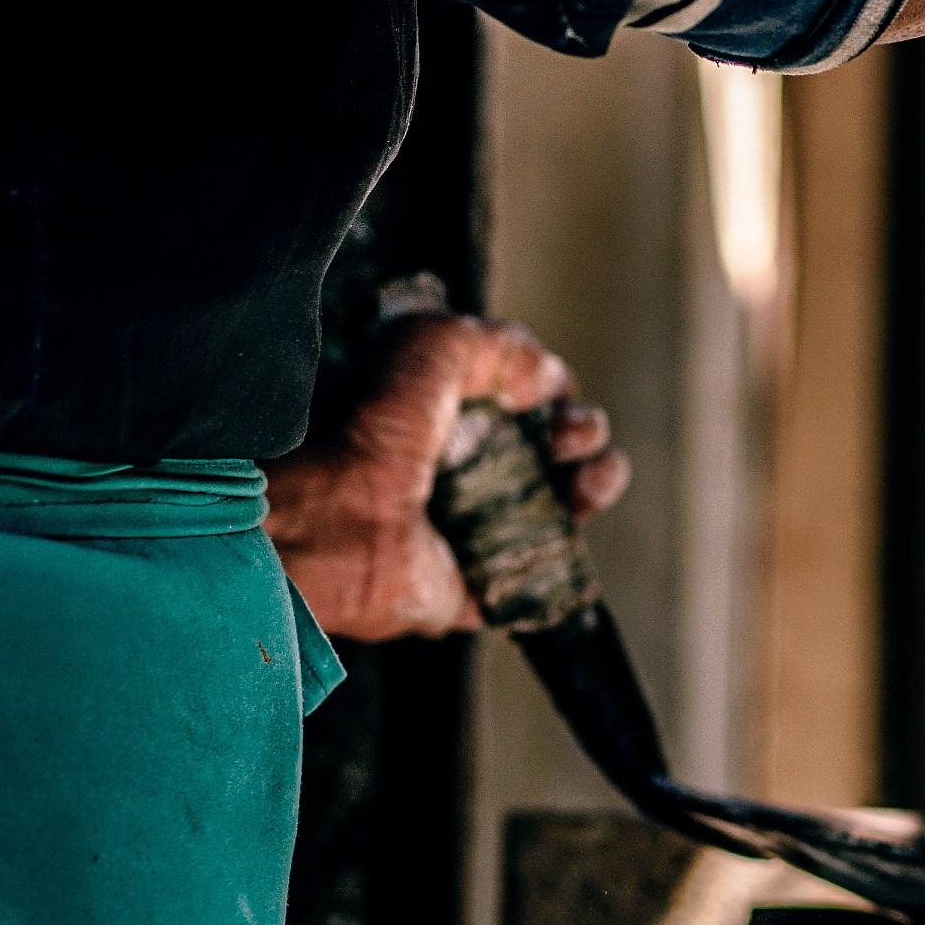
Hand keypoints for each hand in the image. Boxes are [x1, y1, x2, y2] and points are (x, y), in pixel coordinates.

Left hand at [264, 312, 628, 639]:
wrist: (332, 526)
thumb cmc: (363, 430)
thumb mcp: (425, 346)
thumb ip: (492, 342)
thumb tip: (545, 376)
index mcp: (429, 415)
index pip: (509, 395)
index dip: (542, 385)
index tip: (542, 388)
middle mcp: (451, 469)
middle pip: (546, 444)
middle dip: (575, 427)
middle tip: (567, 432)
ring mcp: (469, 527)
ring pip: (558, 497)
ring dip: (592, 470)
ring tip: (587, 465)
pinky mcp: (481, 581)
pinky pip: (550, 559)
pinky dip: (581, 522)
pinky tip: (586, 495)